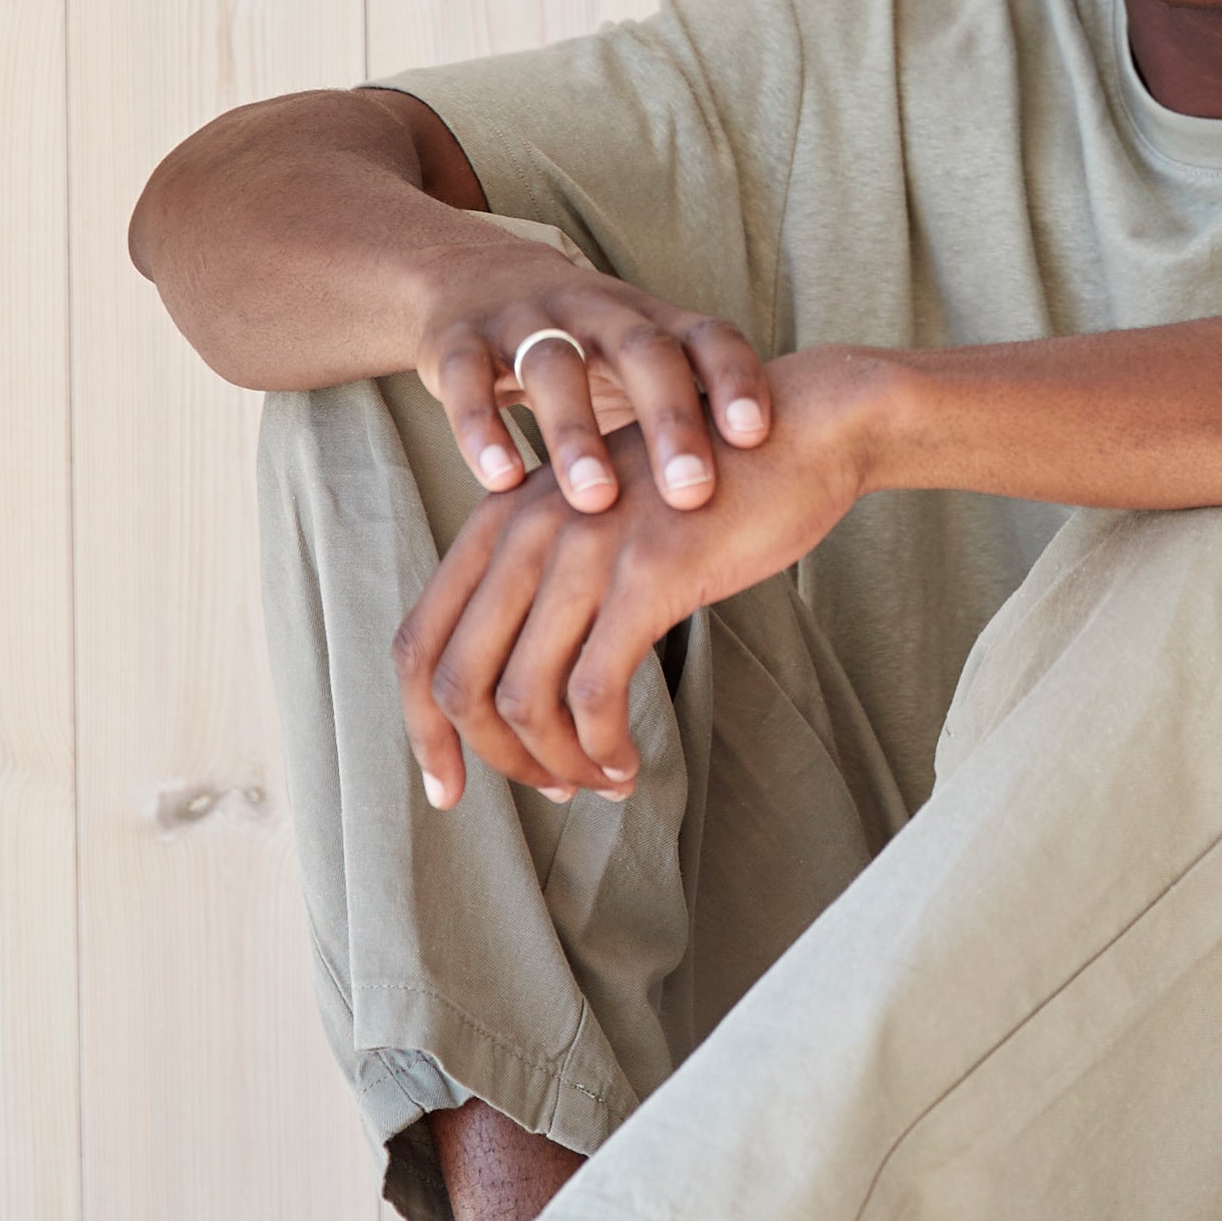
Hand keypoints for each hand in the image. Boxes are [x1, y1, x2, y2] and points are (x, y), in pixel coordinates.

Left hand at [397, 348, 873, 803]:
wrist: (803, 429)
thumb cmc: (713, 487)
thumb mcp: (605, 520)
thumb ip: (552, 576)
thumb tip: (523, 680)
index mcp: (500, 520)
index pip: (418, 641)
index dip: (421, 728)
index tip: (448, 786)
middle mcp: (524, 530)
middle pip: (457, 681)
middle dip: (489, 759)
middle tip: (547, 792)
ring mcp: (584, 550)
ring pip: (522, 698)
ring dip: (555, 762)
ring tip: (600, 781)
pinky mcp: (647, 575)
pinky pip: (595, 691)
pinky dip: (603, 746)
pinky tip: (631, 763)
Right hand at [412, 240, 774, 515]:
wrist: (471, 278)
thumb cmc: (587, 351)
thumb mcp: (642, 370)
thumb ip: (694, 421)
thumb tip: (775, 500)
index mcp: (653, 321)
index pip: (709, 338)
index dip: (736, 379)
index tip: (757, 436)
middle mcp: (597, 310)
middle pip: (643, 352)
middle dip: (670, 420)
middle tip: (691, 492)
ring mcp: (526, 320)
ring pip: (554, 365)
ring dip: (576, 434)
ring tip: (595, 500)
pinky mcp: (458, 340)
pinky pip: (467, 380)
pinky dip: (481, 429)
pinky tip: (501, 482)